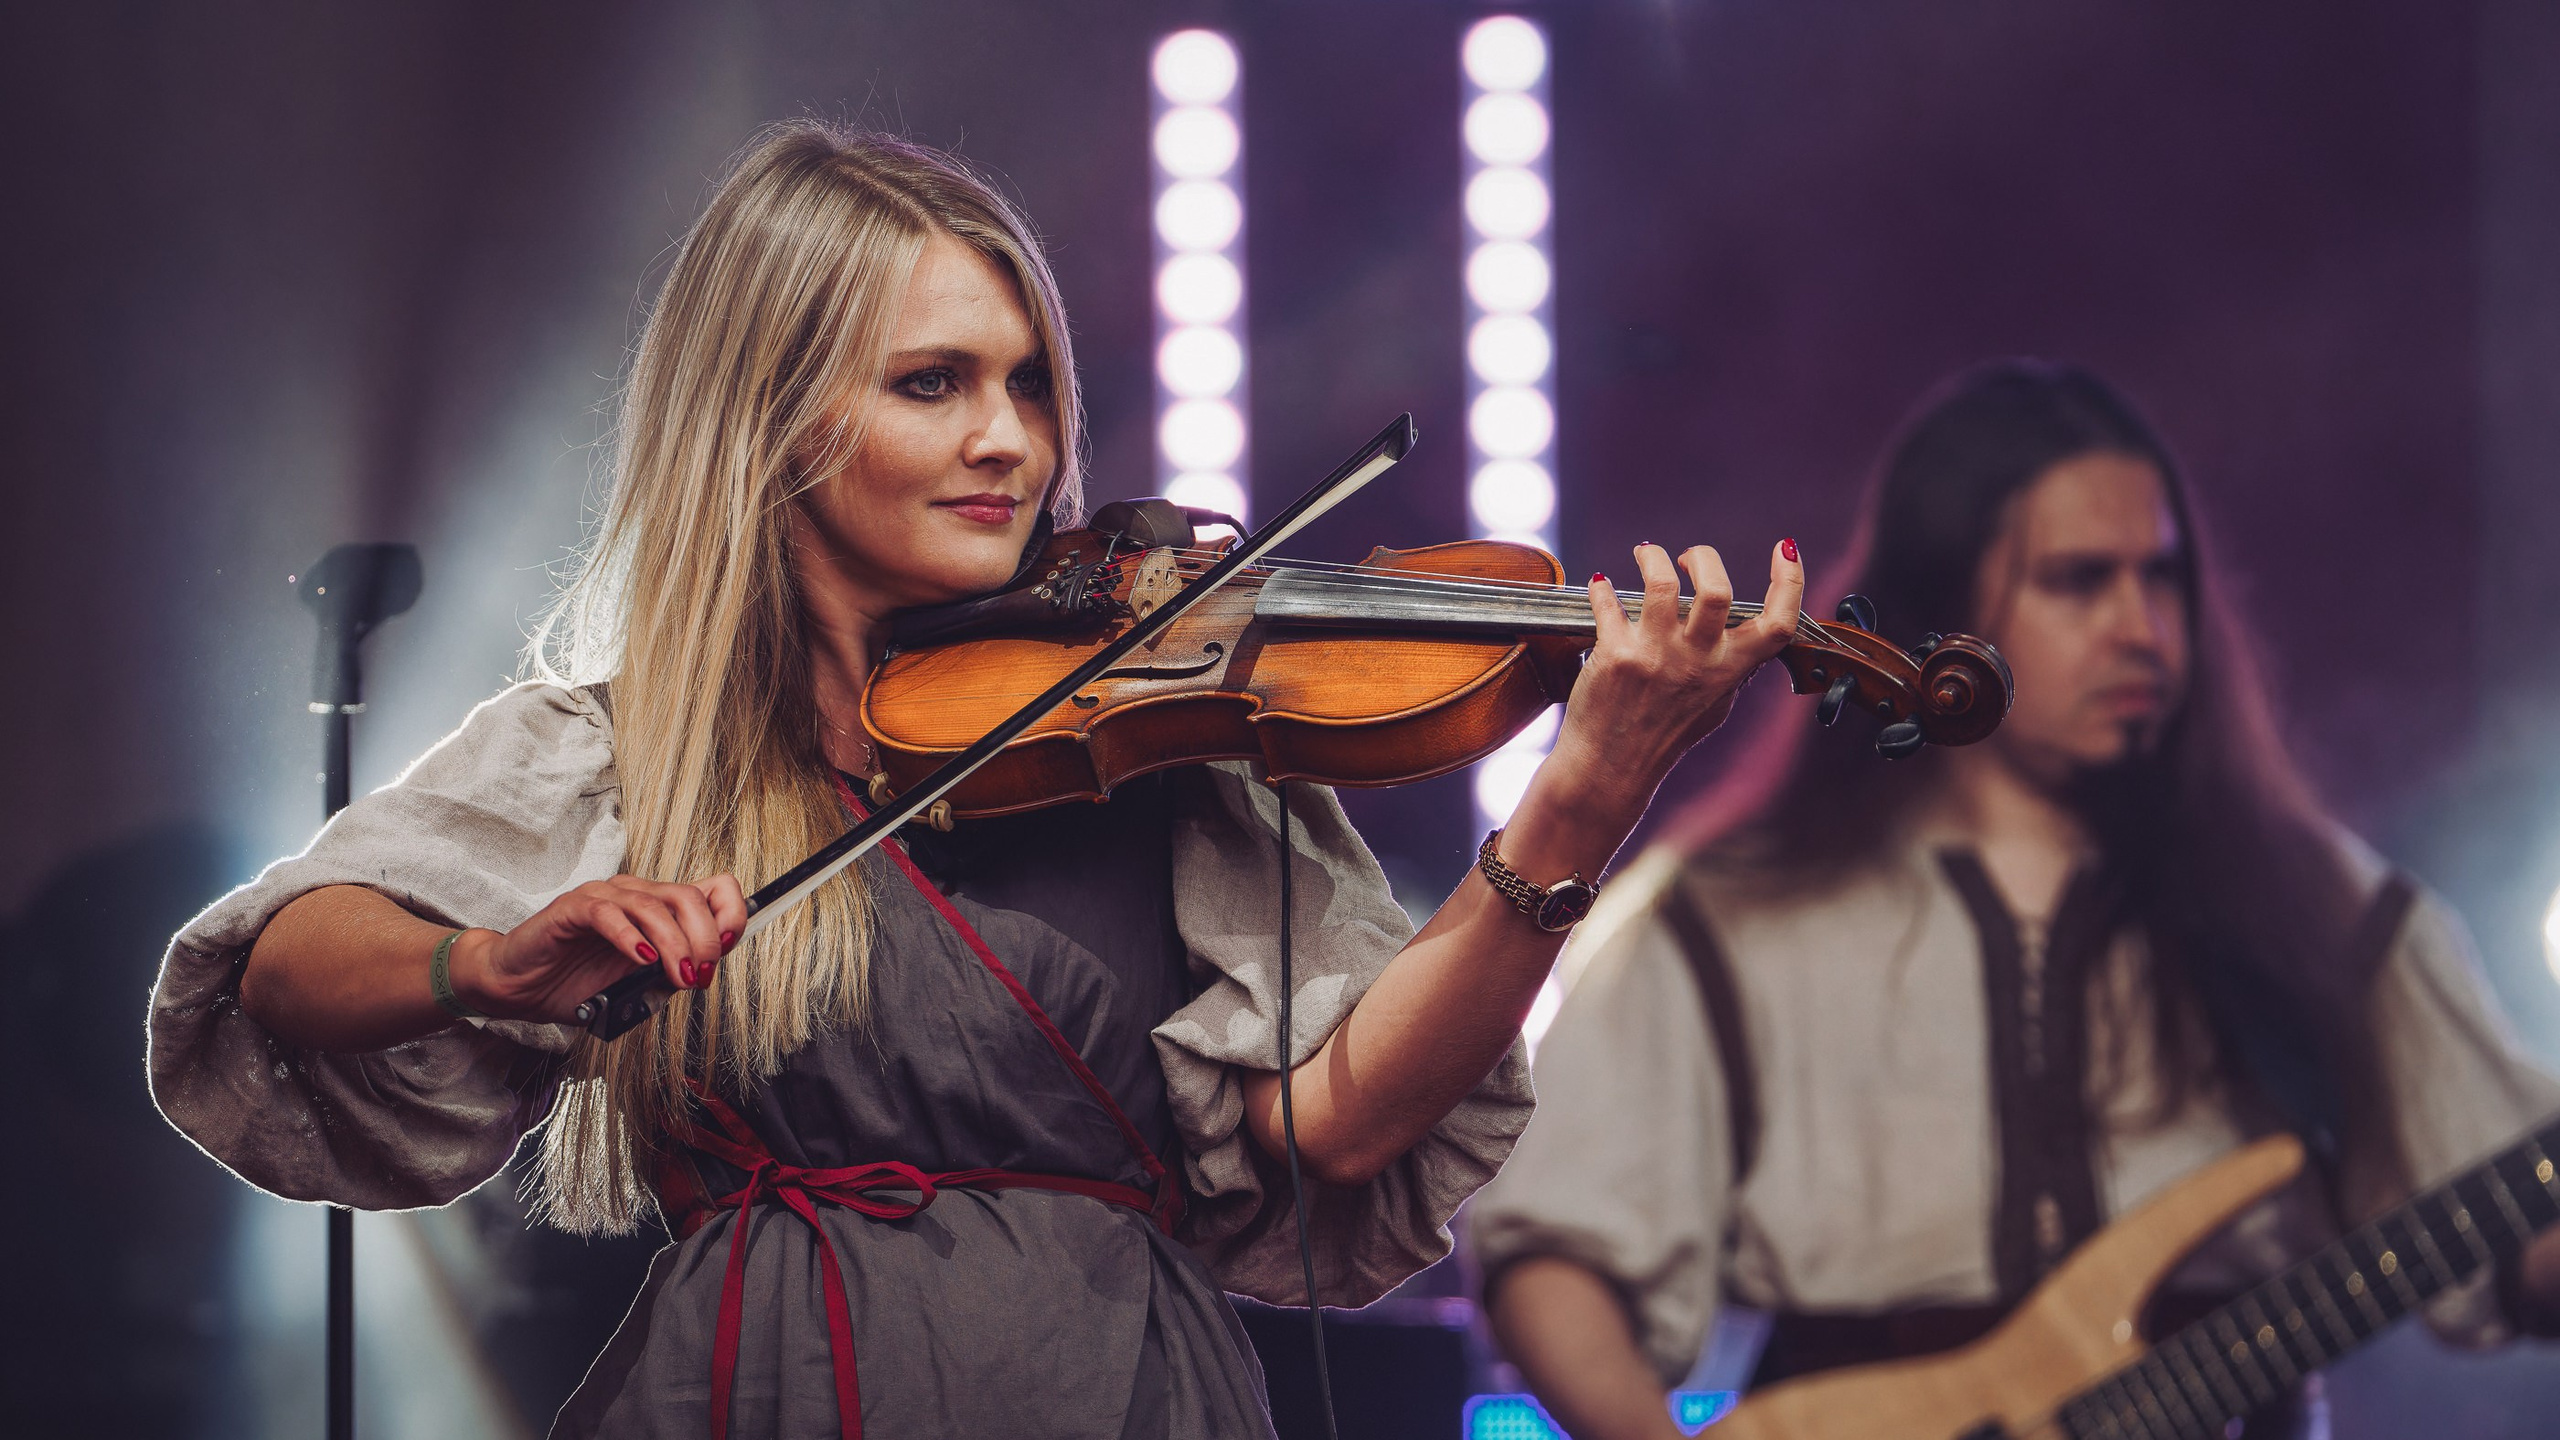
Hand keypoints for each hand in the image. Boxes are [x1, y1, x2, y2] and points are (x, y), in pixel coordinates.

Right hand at [451, 873, 749, 1023]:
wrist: (520, 990)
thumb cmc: (576, 984)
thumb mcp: (640, 984)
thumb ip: (672, 971)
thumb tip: (705, 968)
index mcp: (656, 908)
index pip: (711, 889)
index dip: (729, 913)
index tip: (729, 947)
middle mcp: (633, 894)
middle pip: (688, 896)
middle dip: (705, 939)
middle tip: (700, 976)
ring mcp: (602, 898)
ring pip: (653, 905)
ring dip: (675, 944)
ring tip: (679, 976)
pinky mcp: (572, 909)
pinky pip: (608, 914)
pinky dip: (631, 937)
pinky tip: (641, 959)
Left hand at [1544, 539, 1804, 814]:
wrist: (1610, 768)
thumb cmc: (1662, 736)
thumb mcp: (1713, 707)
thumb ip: (1731, 670)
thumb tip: (1749, 637)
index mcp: (1728, 671)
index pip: (1777, 625)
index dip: (1789, 581)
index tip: (1785, 549)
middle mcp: (1696, 662)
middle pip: (1716, 591)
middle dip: (1704, 557)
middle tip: (1688, 558)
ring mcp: (1655, 657)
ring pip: (1661, 584)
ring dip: (1652, 557)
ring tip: (1646, 554)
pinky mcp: (1616, 655)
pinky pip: (1608, 603)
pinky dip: (1601, 588)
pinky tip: (1601, 587)